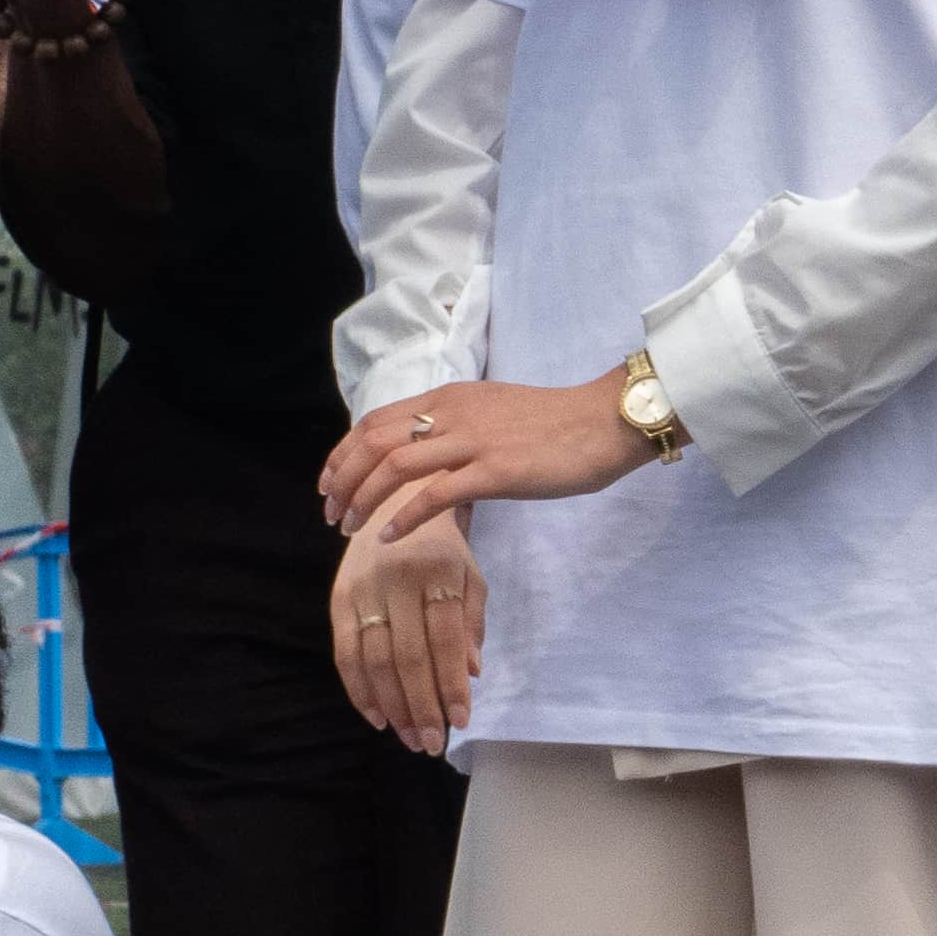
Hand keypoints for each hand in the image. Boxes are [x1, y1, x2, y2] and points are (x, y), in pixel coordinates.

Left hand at [323, 378, 655, 537]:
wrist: (606, 421)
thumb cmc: (559, 423)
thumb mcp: (496, 414)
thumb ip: (460, 430)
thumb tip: (434, 460)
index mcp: (450, 398)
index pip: (375, 421)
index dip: (343, 452)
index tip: (330, 482)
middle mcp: (452, 414)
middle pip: (373, 442)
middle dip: (342, 479)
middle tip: (332, 512)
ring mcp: (473, 441)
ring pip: (393, 466)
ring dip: (363, 499)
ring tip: (350, 528)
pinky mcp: (495, 471)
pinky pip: (433, 495)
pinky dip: (403, 517)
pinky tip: (390, 537)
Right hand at [328, 503, 482, 749]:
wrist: (393, 502)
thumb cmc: (442, 548)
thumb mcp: (470, 575)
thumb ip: (470, 623)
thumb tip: (472, 673)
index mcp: (437, 573)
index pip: (445, 640)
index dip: (452, 684)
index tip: (462, 720)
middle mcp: (395, 581)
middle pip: (408, 656)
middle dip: (422, 706)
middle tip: (433, 743)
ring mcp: (362, 591)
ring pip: (374, 660)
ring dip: (392, 706)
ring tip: (411, 738)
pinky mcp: (337, 599)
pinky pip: (345, 653)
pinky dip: (358, 690)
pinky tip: (377, 718)